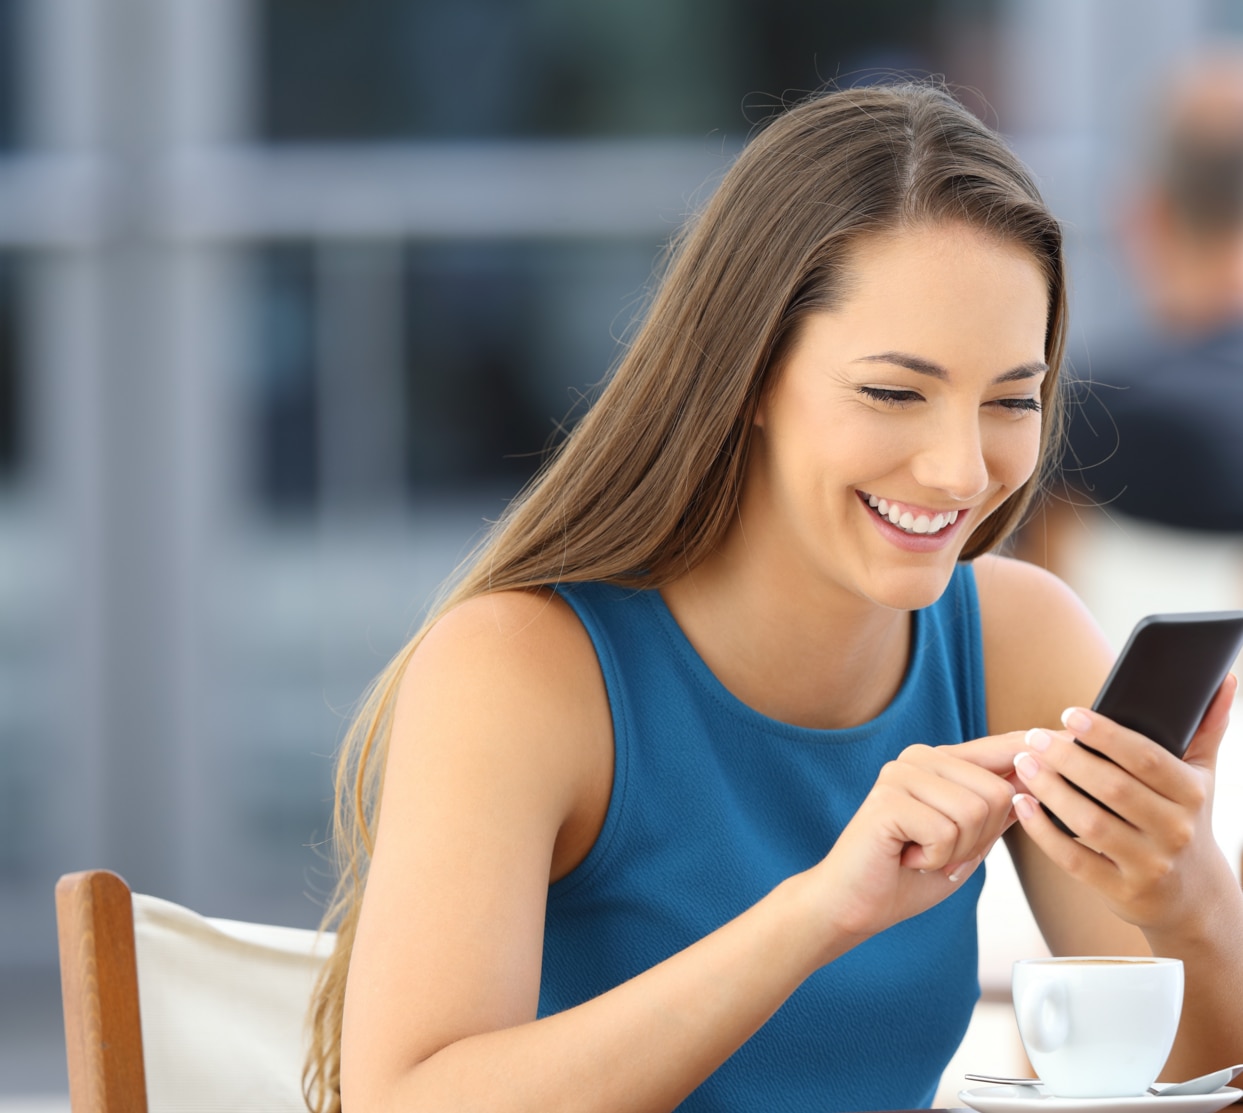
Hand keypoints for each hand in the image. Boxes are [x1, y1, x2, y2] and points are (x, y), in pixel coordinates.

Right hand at [809, 733, 1023, 943]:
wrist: (852, 905)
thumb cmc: (907, 876)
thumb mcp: (967, 842)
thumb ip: (997, 811)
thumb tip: (1043, 782)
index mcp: (939, 761)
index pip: (1002, 747)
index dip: (1039, 746)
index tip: (1073, 732)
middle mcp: (919, 757)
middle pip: (999, 790)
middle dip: (982, 839)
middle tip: (941, 853)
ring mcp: (900, 774)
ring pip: (976, 811)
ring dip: (957, 851)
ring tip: (923, 855)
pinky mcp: (887, 800)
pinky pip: (946, 831)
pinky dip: (935, 859)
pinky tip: (906, 858)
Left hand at [1009, 675, 1236, 931]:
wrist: (1195, 898)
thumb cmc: (1187, 820)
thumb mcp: (1201, 777)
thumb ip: (1208, 727)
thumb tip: (1222, 678)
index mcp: (1192, 795)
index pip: (1147, 758)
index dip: (1107, 735)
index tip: (1070, 715)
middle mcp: (1175, 831)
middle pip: (1113, 788)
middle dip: (1067, 760)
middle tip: (1033, 738)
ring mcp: (1149, 864)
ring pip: (1090, 823)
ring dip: (1050, 790)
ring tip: (1023, 764)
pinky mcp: (1122, 892)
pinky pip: (1074, 859)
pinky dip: (1043, 831)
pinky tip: (1022, 804)